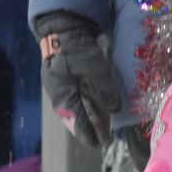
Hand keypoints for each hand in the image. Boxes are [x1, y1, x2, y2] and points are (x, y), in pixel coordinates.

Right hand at [36, 12, 119, 148]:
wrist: (62, 32)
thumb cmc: (79, 53)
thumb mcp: (97, 72)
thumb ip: (105, 94)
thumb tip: (113, 110)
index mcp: (66, 103)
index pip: (81, 130)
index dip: (95, 136)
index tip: (106, 139)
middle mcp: (60, 103)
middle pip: (77, 124)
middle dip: (92, 127)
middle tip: (106, 131)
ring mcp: (58, 93)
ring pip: (74, 114)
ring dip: (87, 117)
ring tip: (102, 119)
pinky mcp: (60, 85)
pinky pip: (72, 103)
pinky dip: (83, 106)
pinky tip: (92, 104)